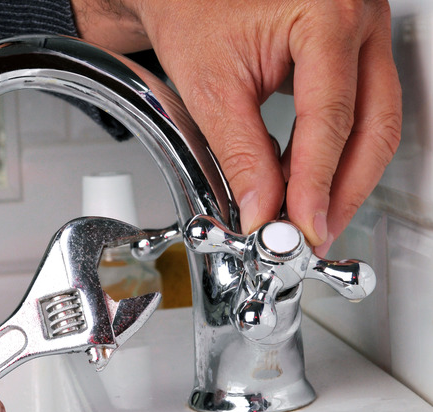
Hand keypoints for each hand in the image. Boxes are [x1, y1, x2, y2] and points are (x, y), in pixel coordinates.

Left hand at [72, 0, 401, 255]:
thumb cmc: (193, 12)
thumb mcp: (212, 87)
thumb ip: (242, 153)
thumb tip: (265, 209)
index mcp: (326, 14)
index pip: (332, 118)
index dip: (318, 182)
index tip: (306, 225)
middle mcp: (358, 18)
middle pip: (374, 124)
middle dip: (345, 189)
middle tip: (315, 231)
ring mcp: (362, 33)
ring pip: (376, 121)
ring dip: (345, 176)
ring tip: (310, 216)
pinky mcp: (352, 50)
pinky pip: (361, 110)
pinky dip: (336, 152)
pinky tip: (308, 182)